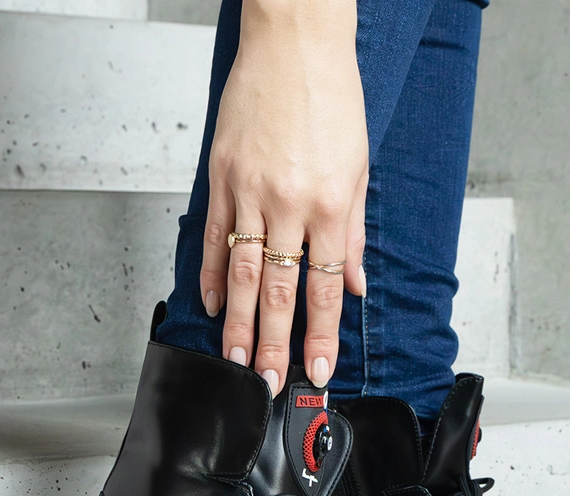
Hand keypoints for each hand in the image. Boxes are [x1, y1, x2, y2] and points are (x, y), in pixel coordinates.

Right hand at [200, 0, 367, 396]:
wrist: (295, 40)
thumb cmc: (332, 99)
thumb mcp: (360, 168)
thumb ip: (352, 234)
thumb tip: (352, 283)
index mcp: (331, 206)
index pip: (325, 289)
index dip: (321, 335)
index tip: (318, 369)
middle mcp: (289, 204)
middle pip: (277, 290)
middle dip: (272, 343)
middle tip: (266, 381)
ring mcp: (249, 191)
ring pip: (240, 271)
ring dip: (236, 321)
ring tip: (234, 358)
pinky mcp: (221, 176)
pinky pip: (212, 234)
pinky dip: (209, 272)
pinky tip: (210, 303)